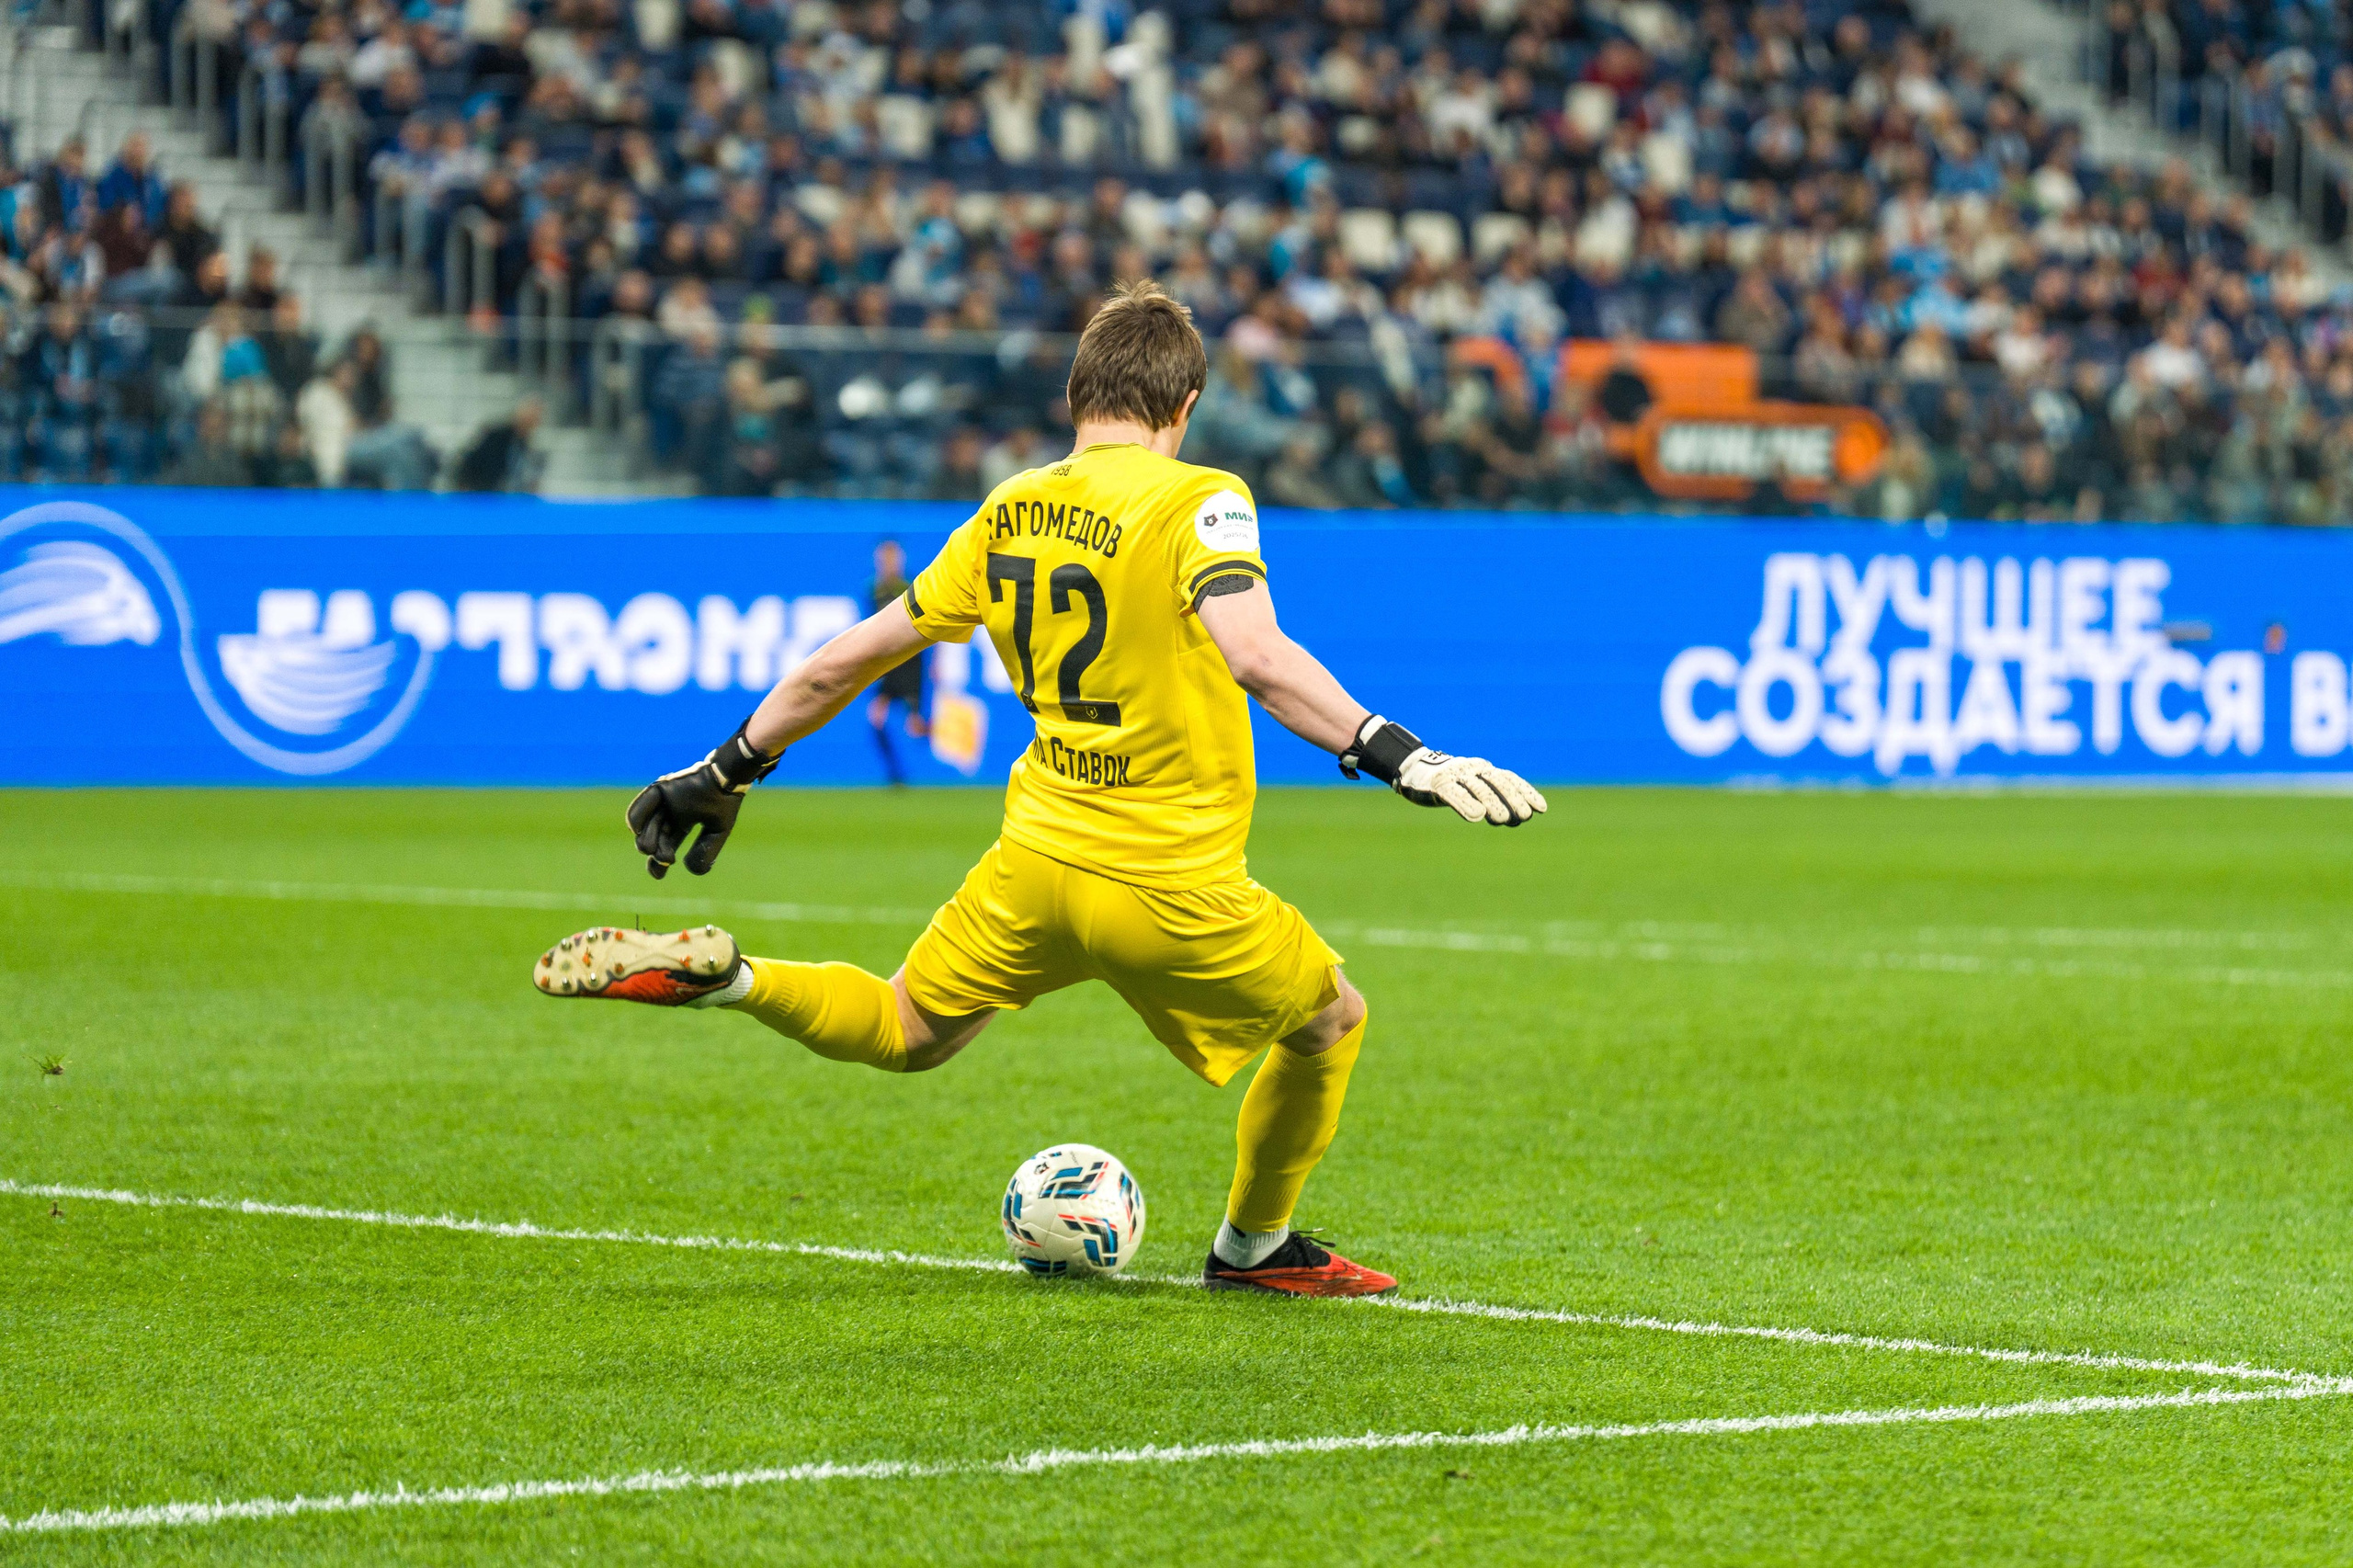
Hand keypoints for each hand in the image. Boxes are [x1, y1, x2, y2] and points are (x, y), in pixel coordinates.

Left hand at [625, 722, 778, 877]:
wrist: (726, 779)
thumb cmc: (724, 803)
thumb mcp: (717, 832)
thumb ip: (705, 851)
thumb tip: (688, 868)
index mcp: (683, 822)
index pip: (665, 845)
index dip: (659, 863)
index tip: (659, 875)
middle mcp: (670, 812)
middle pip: (654, 838)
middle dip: (656, 853)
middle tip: (667, 858)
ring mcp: (664, 800)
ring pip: (644, 826)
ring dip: (646, 840)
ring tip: (653, 849)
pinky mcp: (660, 789)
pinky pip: (640, 806)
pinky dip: (635, 819)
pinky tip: (636, 831)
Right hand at [1338, 715, 1546, 826]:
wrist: (1413, 769)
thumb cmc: (1449, 783)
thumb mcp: (1472, 789)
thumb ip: (1491, 801)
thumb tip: (1514, 818)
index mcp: (1484, 769)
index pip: (1510, 779)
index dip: (1526, 792)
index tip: (1541, 809)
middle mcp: (1473, 769)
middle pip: (1498, 782)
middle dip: (1513, 799)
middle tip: (1524, 817)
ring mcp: (1455, 775)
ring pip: (1479, 788)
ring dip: (1493, 803)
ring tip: (1504, 820)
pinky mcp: (1438, 784)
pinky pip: (1454, 794)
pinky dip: (1466, 804)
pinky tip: (1476, 817)